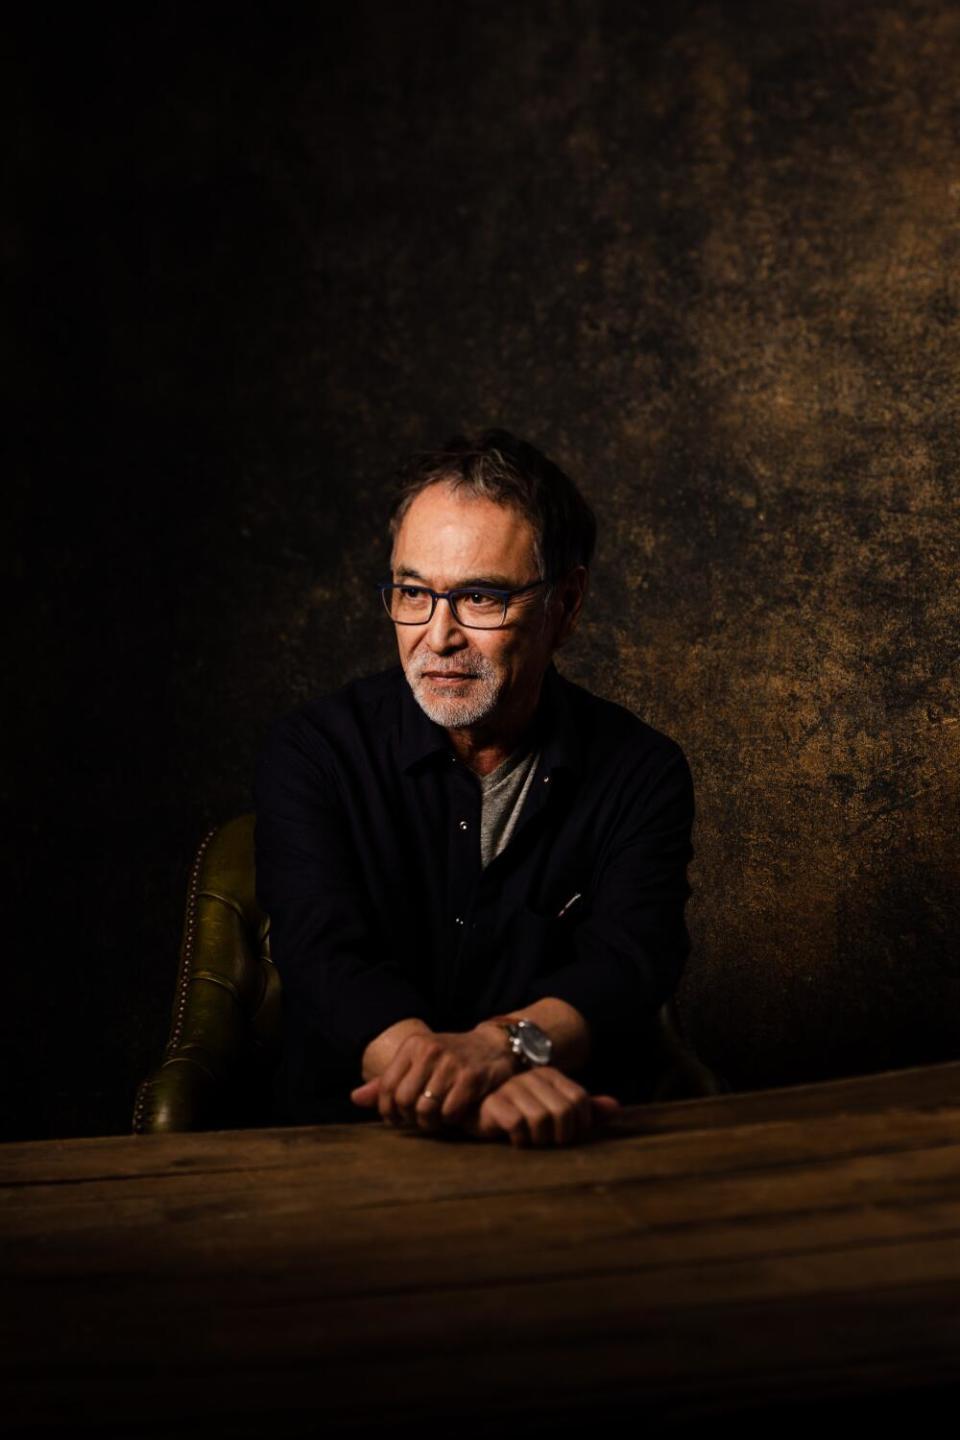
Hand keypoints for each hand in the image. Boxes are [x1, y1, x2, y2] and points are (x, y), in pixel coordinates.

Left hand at [350, 1028, 515, 1130]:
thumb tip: (354, 1098)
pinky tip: (454, 1114)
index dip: (387, 1110)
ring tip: (435, 1119)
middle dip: (409, 1118)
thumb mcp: (417, 1061)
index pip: (387, 1087)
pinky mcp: (471, 1077)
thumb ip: (387, 1081)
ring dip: (429, 1122)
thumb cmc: (450, 1058)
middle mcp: (429, 1051)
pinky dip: (450, 1120)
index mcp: (413, 1045)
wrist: (493, 1046)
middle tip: (418, 1120)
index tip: (396, 1119)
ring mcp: (451, 1063)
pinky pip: (450, 1112)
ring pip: (425, 1109)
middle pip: (404, 1100)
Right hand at [467, 1067, 619, 1147]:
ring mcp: (512, 1088)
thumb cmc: (521, 1114)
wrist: (478, 1112)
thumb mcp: (556, 1110)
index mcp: (551, 1075)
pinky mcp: (493, 1103)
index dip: (579, 1125)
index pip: (580, 1101)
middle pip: (563, 1113)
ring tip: (531, 1140)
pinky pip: (517, 1124)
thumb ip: (585, 1109)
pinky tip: (515, 1139)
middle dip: (559, 1136)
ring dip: (539, 1139)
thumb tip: (616, 1107)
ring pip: (541, 1119)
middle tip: (548, 1141)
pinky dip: (520, 1139)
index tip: (565, 1135)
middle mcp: (532, 1077)